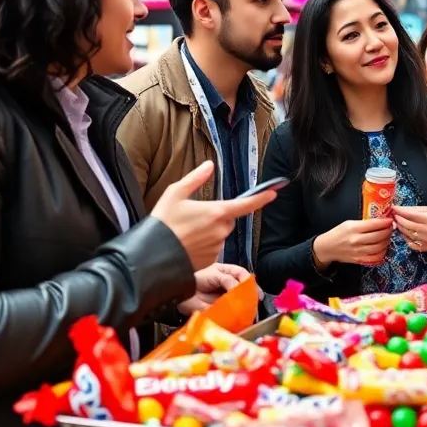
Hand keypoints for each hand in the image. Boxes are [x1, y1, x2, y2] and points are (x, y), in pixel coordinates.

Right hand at [151, 162, 276, 272]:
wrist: (152, 256)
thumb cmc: (163, 222)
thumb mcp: (175, 193)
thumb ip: (196, 178)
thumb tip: (210, 165)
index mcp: (216, 212)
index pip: (245, 205)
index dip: (261, 198)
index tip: (274, 193)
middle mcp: (221, 231)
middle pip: (227, 219)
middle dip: (216, 217)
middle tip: (192, 218)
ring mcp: (217, 247)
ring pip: (219, 235)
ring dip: (209, 232)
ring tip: (186, 233)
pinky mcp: (210, 261)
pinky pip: (213, 249)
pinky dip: (204, 245)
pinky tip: (187, 245)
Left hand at [177, 262, 250, 314]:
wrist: (181, 293)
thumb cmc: (196, 278)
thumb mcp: (215, 274)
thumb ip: (228, 280)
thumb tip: (239, 290)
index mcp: (227, 273)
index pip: (243, 275)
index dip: (250, 282)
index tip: (255, 290)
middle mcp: (227, 285)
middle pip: (243, 289)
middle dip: (251, 295)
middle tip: (255, 302)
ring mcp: (224, 297)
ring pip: (239, 301)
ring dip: (245, 305)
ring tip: (250, 310)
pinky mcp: (220, 309)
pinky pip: (230, 311)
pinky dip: (236, 314)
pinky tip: (241, 316)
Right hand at [312, 218, 393, 265]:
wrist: (327, 248)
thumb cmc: (338, 233)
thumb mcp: (349, 223)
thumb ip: (364, 223)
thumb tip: (380, 221)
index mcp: (354, 228)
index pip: (374, 224)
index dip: (385, 222)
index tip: (391, 220)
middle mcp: (357, 240)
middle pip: (379, 236)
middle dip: (388, 231)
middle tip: (391, 227)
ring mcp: (359, 252)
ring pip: (379, 247)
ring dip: (387, 241)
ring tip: (387, 237)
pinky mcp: (359, 260)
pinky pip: (376, 258)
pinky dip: (382, 253)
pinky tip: (383, 247)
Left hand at [392, 205, 426, 252]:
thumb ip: (414, 210)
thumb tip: (400, 209)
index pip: (410, 215)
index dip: (399, 211)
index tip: (393, 208)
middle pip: (406, 225)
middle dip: (398, 219)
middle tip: (393, 215)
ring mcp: (425, 241)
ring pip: (406, 234)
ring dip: (399, 227)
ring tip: (397, 222)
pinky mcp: (424, 248)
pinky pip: (410, 243)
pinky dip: (405, 237)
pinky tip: (404, 232)